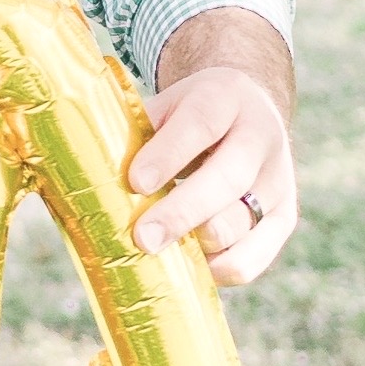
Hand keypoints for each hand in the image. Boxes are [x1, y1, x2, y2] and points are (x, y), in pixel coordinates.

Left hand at [128, 63, 298, 290]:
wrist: (251, 110)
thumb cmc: (189, 116)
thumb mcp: (166, 107)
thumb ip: (133, 135)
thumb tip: (78, 173)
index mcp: (225, 98)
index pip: (199, 124)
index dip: (168, 155)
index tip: (135, 182)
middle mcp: (261, 136)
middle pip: (227, 178)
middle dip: (182, 213)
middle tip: (143, 239)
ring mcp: (279, 178)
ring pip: (243, 221)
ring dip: (199, 243)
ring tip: (161, 250)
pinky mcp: (285, 216)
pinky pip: (257, 255)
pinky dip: (223, 268)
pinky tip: (192, 266)